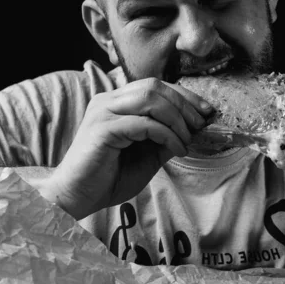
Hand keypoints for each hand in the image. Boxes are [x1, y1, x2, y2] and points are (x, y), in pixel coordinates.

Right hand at [40, 78, 212, 219]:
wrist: (77, 198)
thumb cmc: (110, 177)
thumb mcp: (148, 154)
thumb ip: (166, 137)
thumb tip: (195, 127)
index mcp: (117, 102)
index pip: (156, 85)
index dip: (184, 95)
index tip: (206, 111)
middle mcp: (108, 100)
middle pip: (155, 86)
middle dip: (184, 104)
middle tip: (200, 125)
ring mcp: (104, 112)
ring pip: (151, 98)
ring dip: (176, 118)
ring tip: (186, 139)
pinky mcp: (103, 129)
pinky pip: (144, 123)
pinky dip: (166, 135)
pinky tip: (176, 149)